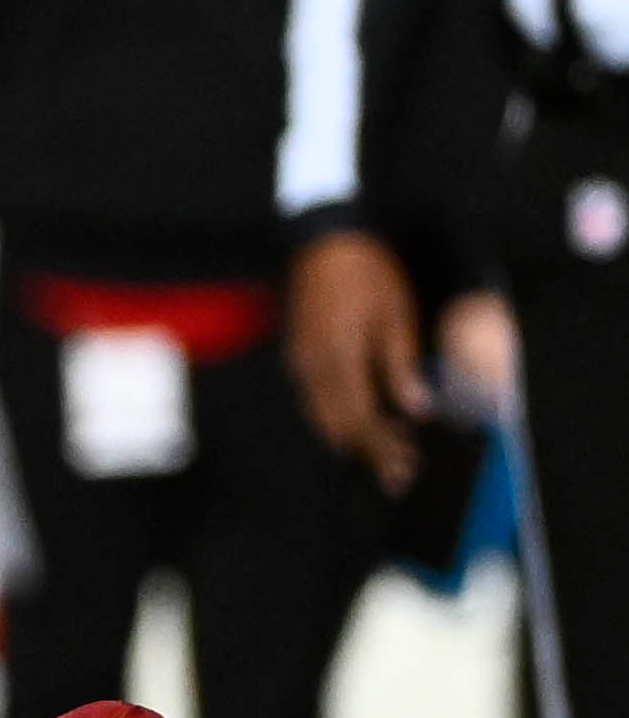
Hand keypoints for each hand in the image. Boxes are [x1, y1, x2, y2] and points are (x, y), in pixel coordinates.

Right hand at [291, 226, 429, 494]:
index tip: (407, 468)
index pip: (360, 420)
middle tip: (400, 474)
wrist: (326, 243)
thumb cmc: (367, 274)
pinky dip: (341, 418)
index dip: (383, 449)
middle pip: (336, 429)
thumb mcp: (396, 316)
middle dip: (368, 454)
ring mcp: (301, 366)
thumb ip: (401, 366)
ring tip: (388, 453)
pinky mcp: (300, 358)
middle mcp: (312, 370)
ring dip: (354, 440)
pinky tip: (366, 420)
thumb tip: (417, 410)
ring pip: (324, 419)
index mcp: (338, 359)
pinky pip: (318, 401)